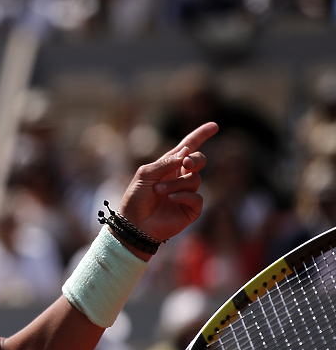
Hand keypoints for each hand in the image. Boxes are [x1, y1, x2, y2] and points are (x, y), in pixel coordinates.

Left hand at [119, 122, 217, 242]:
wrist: (134, 223)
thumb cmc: (136, 198)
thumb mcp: (145, 174)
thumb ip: (165, 163)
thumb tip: (186, 152)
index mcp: (169, 166)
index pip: (188, 147)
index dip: (201, 135)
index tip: (214, 125)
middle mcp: (180, 177)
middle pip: (199, 160)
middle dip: (195, 159)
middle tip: (186, 163)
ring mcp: (187, 193)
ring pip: (194, 179)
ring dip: (176, 183)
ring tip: (158, 191)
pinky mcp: (191, 209)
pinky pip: (196, 197)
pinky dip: (182, 196)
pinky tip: (169, 199)